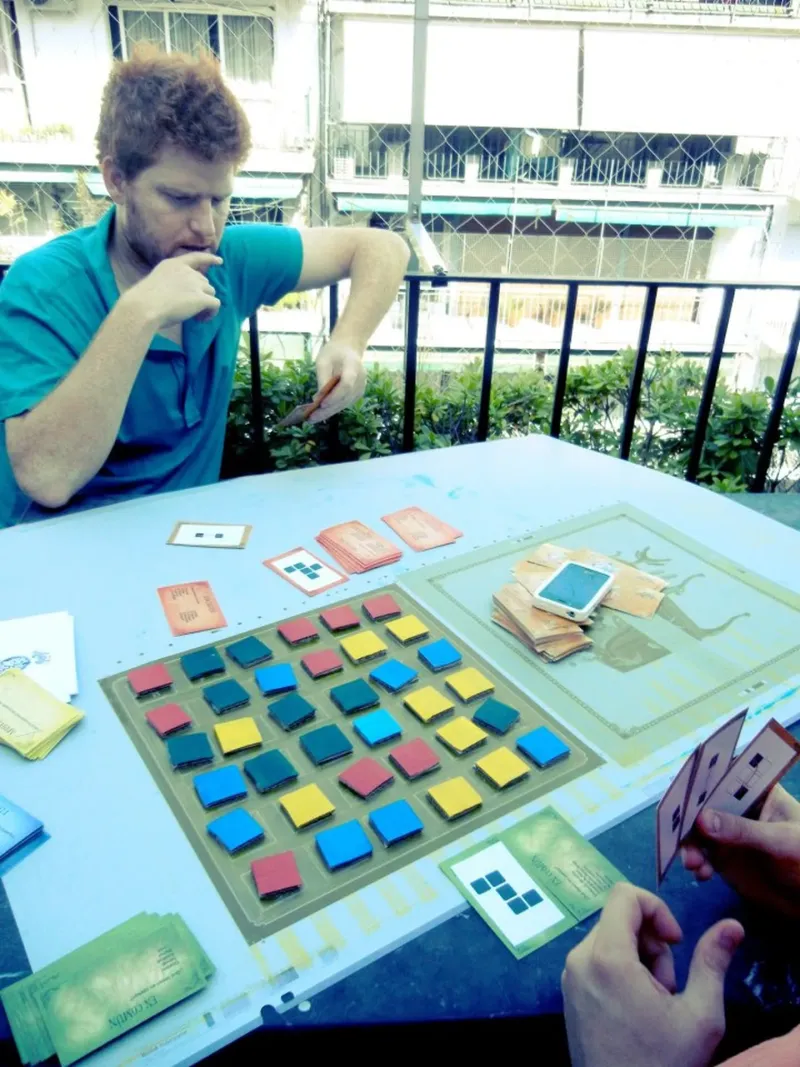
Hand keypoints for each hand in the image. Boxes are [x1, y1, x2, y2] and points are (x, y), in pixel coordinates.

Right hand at [125, 252, 221, 331]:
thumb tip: (183, 295)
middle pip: (204, 281)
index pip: (196, 257)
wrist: (144, 307)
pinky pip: (215, 304)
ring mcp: (195, 284)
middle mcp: (187, 271)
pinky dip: (211, 313)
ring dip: (206, 303)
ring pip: (211, 292)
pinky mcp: (201, 298)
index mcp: (173, 264)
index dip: (209, 258)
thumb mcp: (157, 282)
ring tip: (195, 316)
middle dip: (200, 293)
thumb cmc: (144, 300)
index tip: (220, 261)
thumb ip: (171, 282)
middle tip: (190, 308)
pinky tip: (201, 320)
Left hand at [309, 341, 365, 422]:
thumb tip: (317, 399)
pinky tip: (319, 413)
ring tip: (311, 418)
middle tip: (311, 418)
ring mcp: (360, 388)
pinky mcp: (357, 394)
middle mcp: (360, 379)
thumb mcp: (323, 360)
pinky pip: (344, 404)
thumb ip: (322, 378)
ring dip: (328, 413)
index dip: (334, 396)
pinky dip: (332, 409)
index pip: (346, 384)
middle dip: (327, 410)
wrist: (348, 349)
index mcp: (353, 366)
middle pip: (344, 398)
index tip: (321, 404)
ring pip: (344, 404)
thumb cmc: (334, 352)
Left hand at [562, 883, 743, 1066]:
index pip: (624, 895)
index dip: (657, 909)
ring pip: (610, 939)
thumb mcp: (699, 1015)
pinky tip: (635, 1009)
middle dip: (651, 944)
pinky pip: (597, 959)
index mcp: (606, 957)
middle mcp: (579, 959)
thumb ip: (712, 962)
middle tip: (667, 988)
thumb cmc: (661, 1063)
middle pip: (619, 918)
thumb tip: (731, 926)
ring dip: (638, 960)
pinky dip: (621, 972)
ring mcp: (570, 976)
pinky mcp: (570, 991)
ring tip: (653, 1003)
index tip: (676, 943)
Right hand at [681, 785, 799, 918]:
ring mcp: (728, 831)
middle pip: (703, 800)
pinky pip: (700, 853)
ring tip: (694, 863)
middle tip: (678, 830)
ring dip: (689, 843)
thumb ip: (743, 830)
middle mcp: (737, 806)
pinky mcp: (723, 856)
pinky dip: (696, 862)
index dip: (704, 774)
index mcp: (757, 790)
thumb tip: (701, 819)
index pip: (726, 772)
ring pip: (696, 829)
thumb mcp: (780, 841)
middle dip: (689, 814)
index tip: (684, 787)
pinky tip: (702, 874)